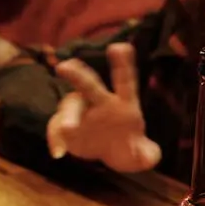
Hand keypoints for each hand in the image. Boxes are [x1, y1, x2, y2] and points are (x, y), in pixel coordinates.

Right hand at [47, 43, 160, 172]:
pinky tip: (58, 152)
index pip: (124, 80)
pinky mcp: (65, 127)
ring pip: (69, 106)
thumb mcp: (142, 155)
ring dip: (67, 116)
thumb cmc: (129, 148)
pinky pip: (56, 129)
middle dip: (77, 74)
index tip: (120, 47)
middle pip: (88, 84)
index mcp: (123, 102)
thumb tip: (149, 158)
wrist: (111, 154)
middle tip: (63, 67)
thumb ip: (148, 155)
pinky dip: (55, 139)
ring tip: (68, 128)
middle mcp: (100, 102)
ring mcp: (81, 112)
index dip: (123, 64)